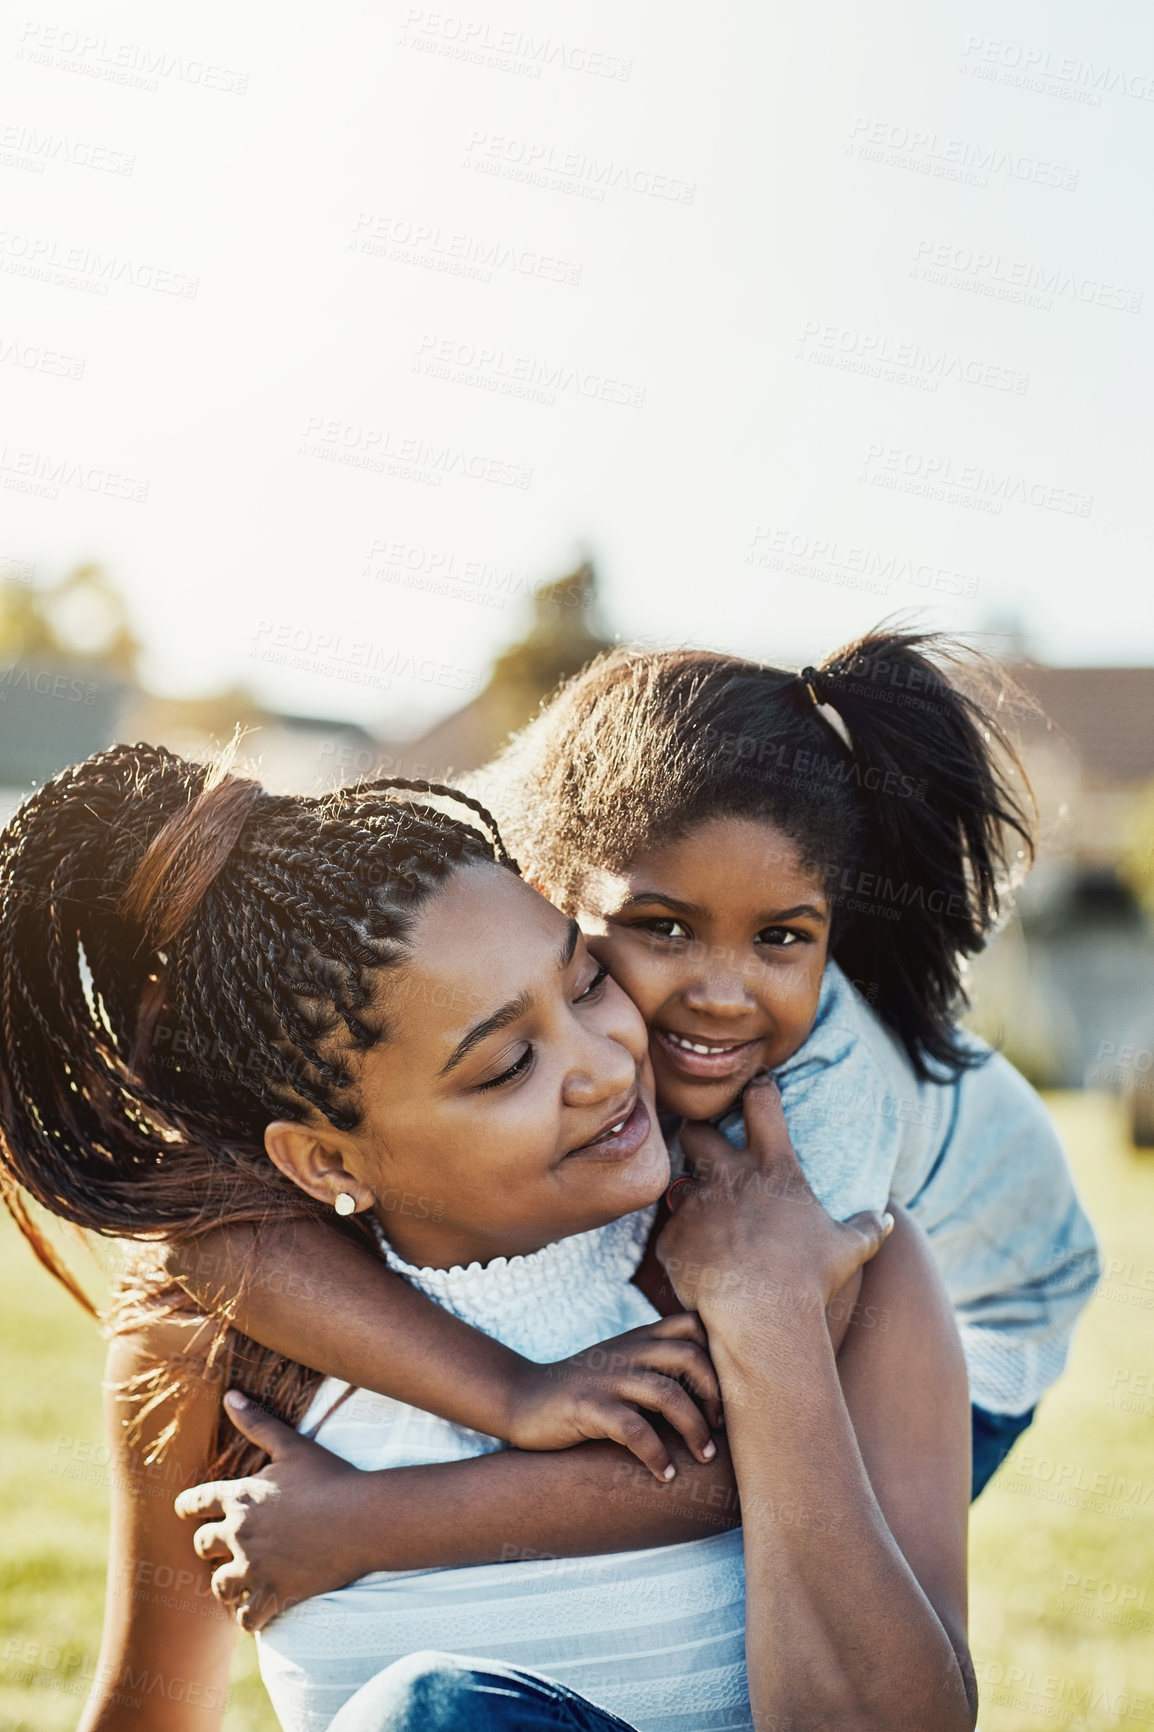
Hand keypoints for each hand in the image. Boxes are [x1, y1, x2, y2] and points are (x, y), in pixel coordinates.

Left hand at [174, 1390, 366, 1631]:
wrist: (362, 1519)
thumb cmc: (329, 1477)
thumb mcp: (292, 1445)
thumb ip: (257, 1422)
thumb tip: (230, 1395)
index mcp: (240, 1497)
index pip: (195, 1502)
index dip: (188, 1506)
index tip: (187, 1510)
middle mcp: (239, 1534)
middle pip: (202, 1546)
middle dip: (208, 1546)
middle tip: (219, 1547)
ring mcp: (256, 1568)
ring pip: (219, 1586)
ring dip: (225, 1583)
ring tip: (235, 1582)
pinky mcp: (275, 1594)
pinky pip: (247, 1618)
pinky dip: (249, 1616)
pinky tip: (256, 1610)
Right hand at [506, 1313, 722, 1482]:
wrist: (521, 1398)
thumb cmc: (583, 1389)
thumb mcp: (621, 1364)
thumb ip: (657, 1363)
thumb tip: (714, 1389)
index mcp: (639, 1339)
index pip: (693, 1325)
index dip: (718, 1357)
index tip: (723, 1395)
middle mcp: (627, 1352)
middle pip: (689, 1356)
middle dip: (715, 1395)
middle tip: (718, 1429)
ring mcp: (607, 1378)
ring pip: (667, 1394)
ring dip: (694, 1430)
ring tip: (703, 1457)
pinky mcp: (587, 1407)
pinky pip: (634, 1429)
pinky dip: (657, 1455)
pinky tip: (665, 1475)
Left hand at [657, 1077, 892, 1341]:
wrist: (763, 1318)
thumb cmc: (809, 1280)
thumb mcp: (848, 1251)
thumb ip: (867, 1229)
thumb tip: (887, 1220)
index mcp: (773, 1168)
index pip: (761, 1103)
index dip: (756, 1090)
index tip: (755, 1090)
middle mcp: (729, 1176)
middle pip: (695, 1130)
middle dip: (695, 1134)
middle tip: (703, 1151)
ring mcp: (696, 1204)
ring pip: (679, 1187)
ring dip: (689, 1200)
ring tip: (704, 1223)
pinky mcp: (672, 1237)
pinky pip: (671, 1236)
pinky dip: (683, 1248)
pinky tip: (698, 1268)